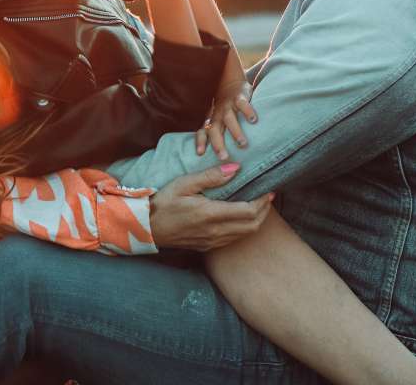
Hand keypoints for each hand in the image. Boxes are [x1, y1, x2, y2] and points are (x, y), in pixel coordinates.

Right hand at [149, 165, 274, 250]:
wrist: (147, 228)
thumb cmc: (163, 202)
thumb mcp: (184, 184)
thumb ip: (211, 176)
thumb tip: (235, 168)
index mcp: (210, 214)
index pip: (248, 211)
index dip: (263, 201)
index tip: (268, 190)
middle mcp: (214, 231)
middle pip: (253, 225)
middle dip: (264, 211)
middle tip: (267, 196)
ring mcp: (212, 241)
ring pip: (245, 234)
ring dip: (257, 220)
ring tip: (259, 204)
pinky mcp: (208, 246)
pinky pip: (234, 239)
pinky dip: (244, 227)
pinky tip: (241, 216)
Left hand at [196, 80, 257, 159]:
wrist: (230, 80)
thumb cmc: (224, 107)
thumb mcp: (217, 118)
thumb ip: (217, 135)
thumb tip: (219, 158)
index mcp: (211, 120)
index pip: (203, 131)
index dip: (200, 141)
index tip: (199, 154)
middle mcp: (218, 114)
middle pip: (215, 130)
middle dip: (218, 144)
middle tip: (223, 157)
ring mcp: (228, 105)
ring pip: (229, 119)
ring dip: (235, 132)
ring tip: (242, 144)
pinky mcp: (239, 97)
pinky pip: (242, 104)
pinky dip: (247, 111)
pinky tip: (253, 120)